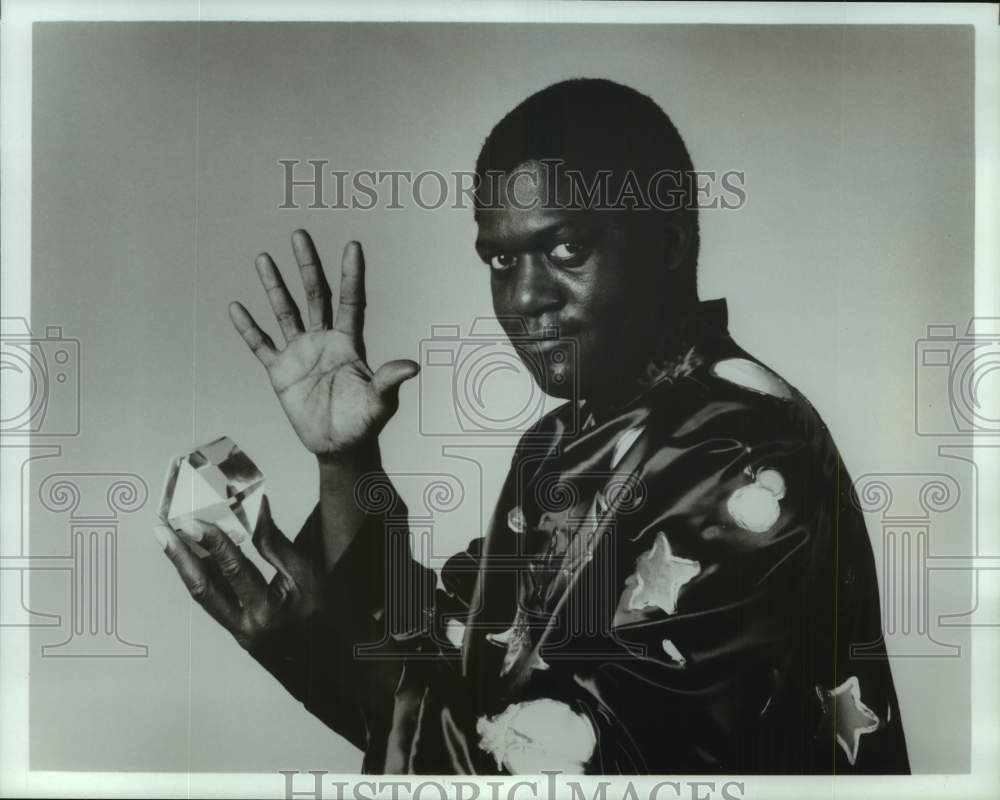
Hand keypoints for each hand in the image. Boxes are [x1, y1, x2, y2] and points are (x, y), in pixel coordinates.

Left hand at [153, 495, 325, 650]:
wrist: (327, 655)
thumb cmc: (322, 612)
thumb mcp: (306, 573)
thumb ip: (275, 543)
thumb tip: (255, 508)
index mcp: (267, 610)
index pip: (233, 569)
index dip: (212, 541)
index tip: (192, 519)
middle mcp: (245, 625)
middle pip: (203, 587)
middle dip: (179, 555)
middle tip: (161, 528)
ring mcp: (237, 631)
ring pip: (202, 594)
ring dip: (183, 564)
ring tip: (168, 537)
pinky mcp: (235, 630)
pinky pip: (213, 599)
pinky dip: (202, 574)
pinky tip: (191, 554)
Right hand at [228, 230, 417, 460]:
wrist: (340, 446)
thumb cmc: (365, 423)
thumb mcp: (381, 402)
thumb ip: (390, 381)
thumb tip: (412, 366)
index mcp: (350, 343)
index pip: (351, 300)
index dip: (352, 274)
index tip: (353, 245)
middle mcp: (324, 341)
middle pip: (315, 295)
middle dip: (307, 265)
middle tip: (300, 234)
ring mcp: (300, 353)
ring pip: (285, 312)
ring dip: (274, 286)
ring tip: (263, 258)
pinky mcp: (280, 371)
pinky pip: (261, 345)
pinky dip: (248, 328)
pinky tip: (237, 307)